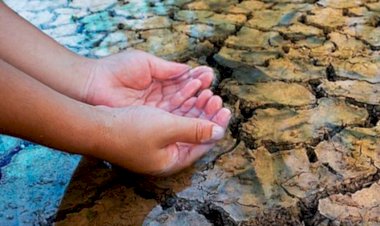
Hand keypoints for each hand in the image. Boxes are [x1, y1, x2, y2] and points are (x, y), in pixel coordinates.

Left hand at [84, 50, 214, 111]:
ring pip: (181, 113)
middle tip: (214, 94)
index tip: (210, 77)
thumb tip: (189, 70)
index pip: (183, 85)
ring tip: (211, 99)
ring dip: (197, 108)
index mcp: (158, 84)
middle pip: (185, 101)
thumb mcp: (146, 63)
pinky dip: (186, 116)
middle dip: (202, 98)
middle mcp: (158, 101)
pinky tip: (198, 110)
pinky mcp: (149, 125)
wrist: (93, 85)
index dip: (197, 82)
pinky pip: (172, 121)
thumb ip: (168, 69)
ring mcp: (154, 114)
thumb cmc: (116, 70)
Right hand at [94, 102, 230, 175]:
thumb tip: (219, 132)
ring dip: (194, 108)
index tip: (226, 109)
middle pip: (194, 133)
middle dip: (206, 114)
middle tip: (216, 98)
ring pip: (183, 123)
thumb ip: (195, 130)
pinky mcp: (147, 131)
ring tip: (205, 92)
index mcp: (172, 160)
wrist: (95, 125)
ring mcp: (156, 143)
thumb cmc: (130, 130)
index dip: (216, 126)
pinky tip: (187, 93)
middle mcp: (165, 154)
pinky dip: (180, 106)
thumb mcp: (167, 129)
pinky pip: (171, 118)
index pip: (202, 145)